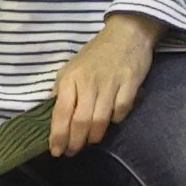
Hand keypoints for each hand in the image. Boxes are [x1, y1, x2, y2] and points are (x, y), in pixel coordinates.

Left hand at [45, 11, 161, 157]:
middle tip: (73, 151)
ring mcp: (111, 83)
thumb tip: (55, 117)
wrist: (127, 33)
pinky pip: (122, 110)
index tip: (56, 151)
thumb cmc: (96, 53)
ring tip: (91, 140)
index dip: (58, 135)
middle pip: (81, 121)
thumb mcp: (72, 68)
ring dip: (95, 136)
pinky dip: (116, 119)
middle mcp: (88, 82)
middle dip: (76, 141)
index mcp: (70, 78)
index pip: (61, 113)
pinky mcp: (130, 83)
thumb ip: (63, 91)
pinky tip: (112, 120)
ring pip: (101, 120)